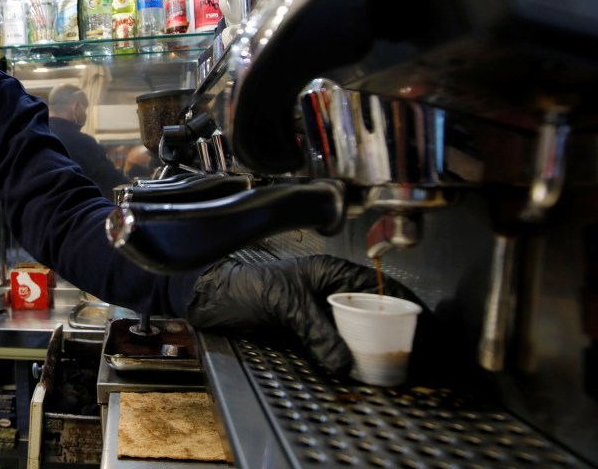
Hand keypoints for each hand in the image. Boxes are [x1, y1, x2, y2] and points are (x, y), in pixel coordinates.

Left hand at [186, 253, 427, 375]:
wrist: (213, 299)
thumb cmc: (244, 286)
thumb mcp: (285, 304)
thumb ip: (317, 331)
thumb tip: (345, 361)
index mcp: (330, 272)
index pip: (378, 285)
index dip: (404, 302)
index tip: (424, 321)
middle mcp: (328, 289)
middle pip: (373, 309)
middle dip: (395, 327)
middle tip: (416, 350)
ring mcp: (318, 309)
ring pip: (357, 327)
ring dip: (374, 344)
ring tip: (395, 361)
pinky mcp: (307, 328)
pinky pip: (338, 341)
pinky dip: (352, 353)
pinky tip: (361, 366)